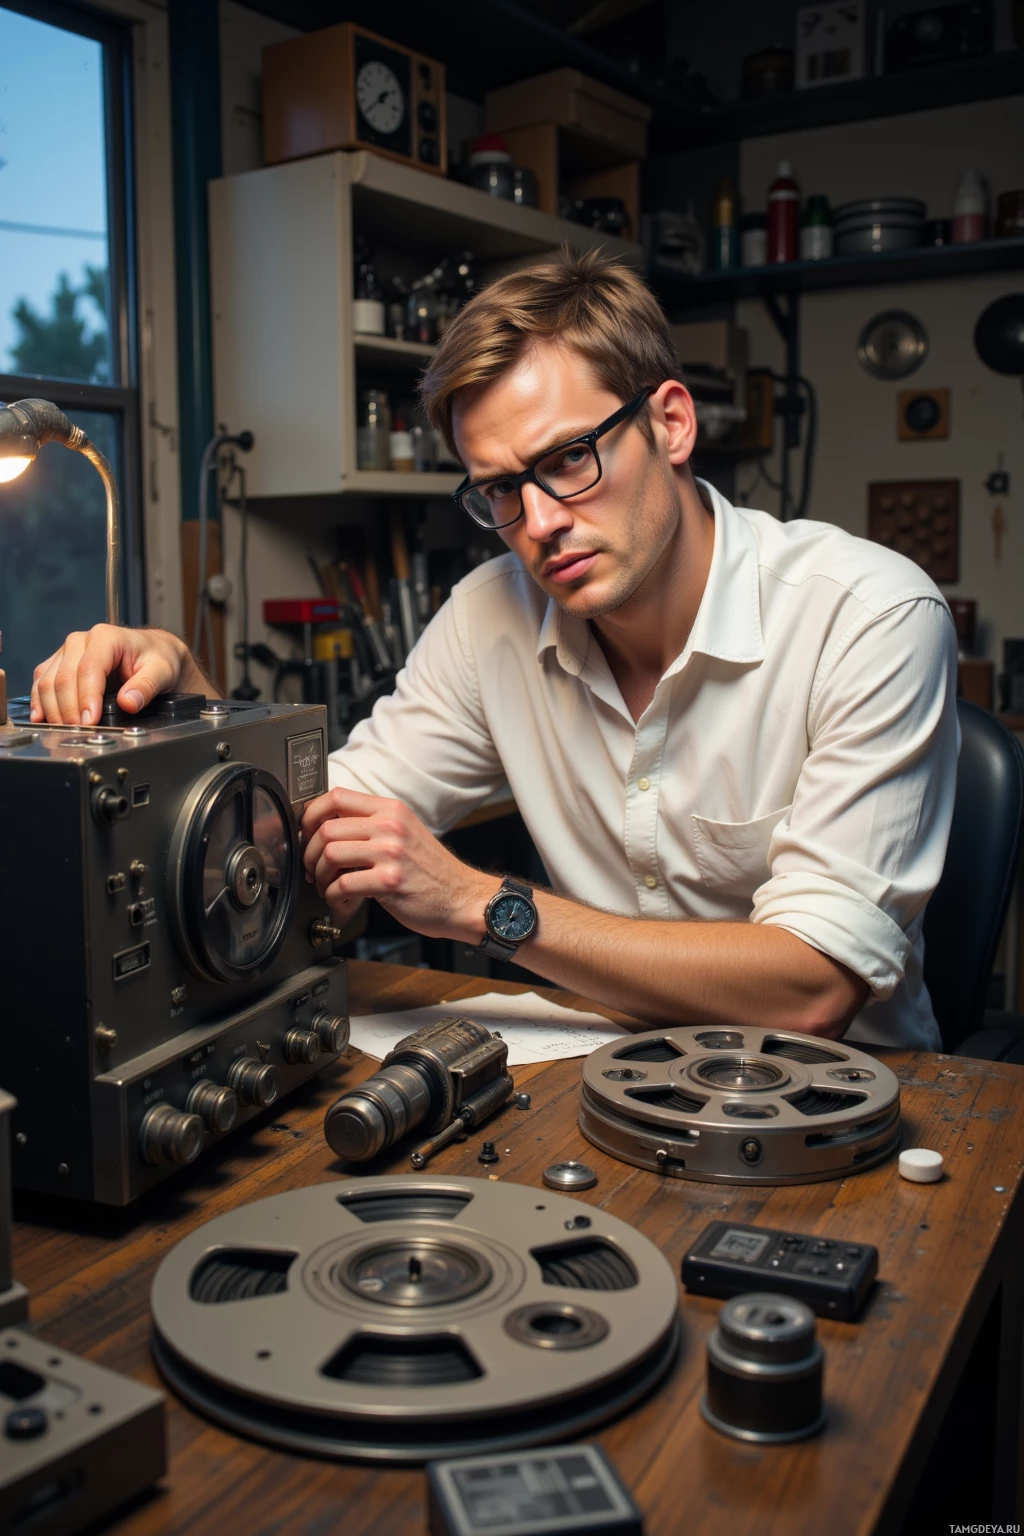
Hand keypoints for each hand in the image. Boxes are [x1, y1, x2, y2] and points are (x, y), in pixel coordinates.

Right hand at [30, 625, 211, 724]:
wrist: (154, 652)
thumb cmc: (158, 657)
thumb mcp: (162, 670)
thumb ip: (147, 686)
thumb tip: (129, 702)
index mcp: (106, 637)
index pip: (88, 669)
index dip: (86, 698)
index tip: (90, 721)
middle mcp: (82, 641)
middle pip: (64, 677)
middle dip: (69, 709)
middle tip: (79, 731)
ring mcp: (68, 652)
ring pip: (48, 681)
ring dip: (53, 709)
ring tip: (65, 730)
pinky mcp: (60, 663)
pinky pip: (42, 682)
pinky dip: (41, 702)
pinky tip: (43, 718)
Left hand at [300, 787, 493, 941]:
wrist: (463, 898)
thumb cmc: (432, 872)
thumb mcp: (405, 834)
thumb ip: (372, 826)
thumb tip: (327, 830)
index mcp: (391, 809)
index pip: (336, 796)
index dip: (311, 815)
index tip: (306, 833)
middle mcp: (390, 826)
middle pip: (326, 828)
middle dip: (310, 853)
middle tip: (313, 869)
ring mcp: (391, 852)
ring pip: (330, 854)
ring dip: (319, 876)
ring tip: (327, 886)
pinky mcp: (390, 881)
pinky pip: (343, 884)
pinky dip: (333, 896)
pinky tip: (341, 900)